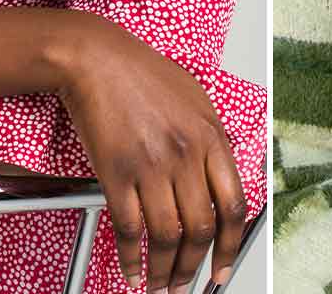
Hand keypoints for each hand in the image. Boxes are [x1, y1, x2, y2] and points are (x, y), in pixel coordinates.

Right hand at [56, 20, 246, 292]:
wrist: (98, 59)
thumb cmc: (144, 75)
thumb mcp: (197, 100)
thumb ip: (212, 140)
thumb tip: (222, 179)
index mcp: (212, 138)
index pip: (233, 205)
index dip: (231, 245)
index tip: (223, 267)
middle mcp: (185, 155)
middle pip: (200, 227)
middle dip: (195, 266)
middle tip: (186, 284)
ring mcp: (150, 166)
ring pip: (166, 235)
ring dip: (163, 270)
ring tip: (159, 284)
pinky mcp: (115, 172)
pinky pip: (128, 227)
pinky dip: (130, 256)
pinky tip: (130, 268)